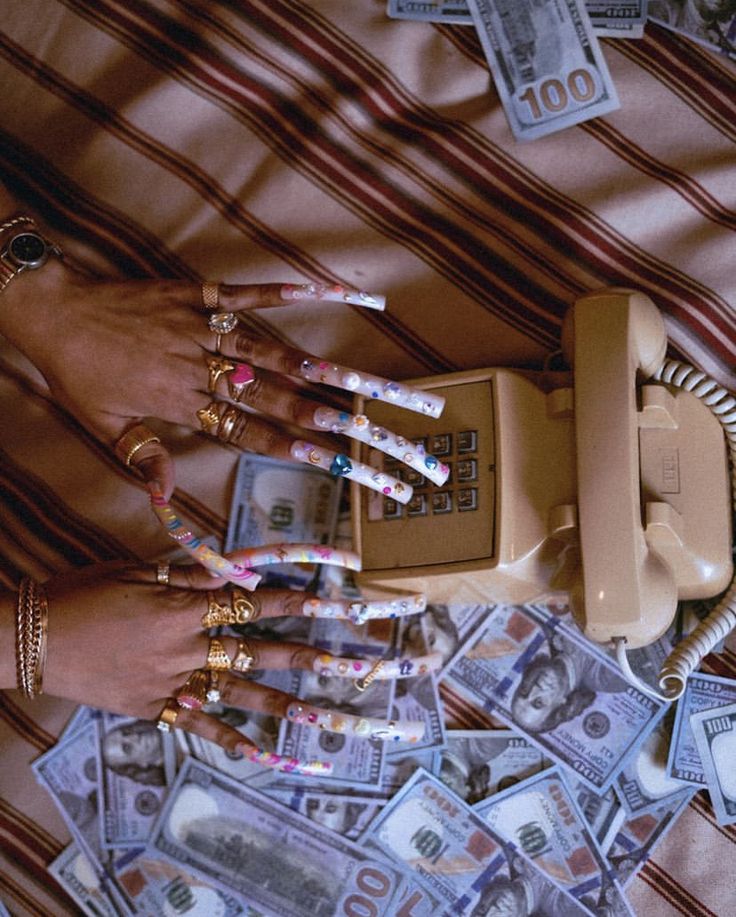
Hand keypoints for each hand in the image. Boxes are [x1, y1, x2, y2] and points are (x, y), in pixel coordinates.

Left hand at [2, 254, 446, 499]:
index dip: (287, 445)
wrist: (51, 310)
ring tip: (362, 381)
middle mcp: (200, 366)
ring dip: (316, 366)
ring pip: (268, 349)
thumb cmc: (78, 372)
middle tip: (367, 431)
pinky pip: (246, 291)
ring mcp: (201, 325)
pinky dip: (286, 290)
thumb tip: (167, 497)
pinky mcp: (197, 292)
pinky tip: (328, 290)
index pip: (245, 431)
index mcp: (180, 402)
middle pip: (270, 396)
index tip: (327, 458)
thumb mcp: (103, 425)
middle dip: (322, 416)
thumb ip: (143, 457)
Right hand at [40, 562, 427, 771]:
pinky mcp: (155, 710)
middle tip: (362, 657)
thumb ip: (191, 574)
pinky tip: (271, 756)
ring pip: (244, 696)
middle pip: (263, 650)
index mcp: (185, 608)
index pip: (255, 600)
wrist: (32, 638)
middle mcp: (189, 649)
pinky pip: (201, 730)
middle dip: (316, 652)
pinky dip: (236, 743)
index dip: (301, 594)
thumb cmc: (85, 593)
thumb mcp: (138, 571)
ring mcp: (174, 685)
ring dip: (294, 705)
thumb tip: (239, 569)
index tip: (340, 592)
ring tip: (337, 716)